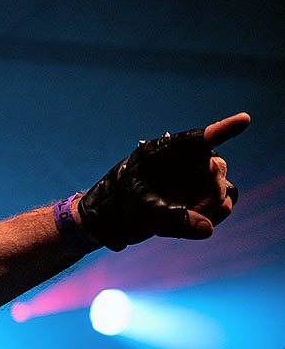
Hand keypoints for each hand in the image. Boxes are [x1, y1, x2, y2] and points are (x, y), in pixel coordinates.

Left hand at [76, 113, 248, 250]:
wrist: (105, 223)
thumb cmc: (116, 208)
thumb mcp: (142, 213)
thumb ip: (175, 219)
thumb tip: (206, 228)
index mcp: (161, 154)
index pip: (196, 140)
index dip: (222, 130)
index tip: (244, 120)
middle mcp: (180, 162)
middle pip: (215, 170)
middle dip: (208, 194)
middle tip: (185, 211)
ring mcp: (190, 179)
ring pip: (221, 189)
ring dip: (208, 209)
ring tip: (178, 222)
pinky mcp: (194, 196)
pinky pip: (219, 205)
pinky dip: (208, 217)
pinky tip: (187, 226)